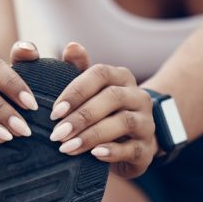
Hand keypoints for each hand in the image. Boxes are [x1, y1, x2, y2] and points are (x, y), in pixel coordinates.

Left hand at [49, 42, 156, 178]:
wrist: (129, 144)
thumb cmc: (100, 113)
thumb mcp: (87, 92)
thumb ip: (75, 69)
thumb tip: (72, 46)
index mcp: (121, 77)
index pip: (101, 74)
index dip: (77, 91)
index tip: (55, 111)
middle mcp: (138, 96)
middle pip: (113, 98)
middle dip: (82, 116)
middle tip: (57, 134)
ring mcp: (147, 122)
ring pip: (124, 122)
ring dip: (93, 135)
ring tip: (68, 147)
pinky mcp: (147, 148)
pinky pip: (133, 148)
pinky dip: (113, 151)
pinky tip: (94, 155)